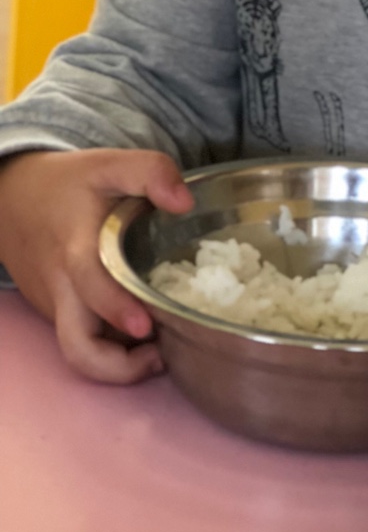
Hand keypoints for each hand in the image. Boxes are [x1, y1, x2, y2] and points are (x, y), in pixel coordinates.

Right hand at [0, 148, 192, 383]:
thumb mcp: (111, 164)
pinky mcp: (56, 313)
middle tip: (160, 353)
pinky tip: (141, 328)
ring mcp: (56, 306)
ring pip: (79, 350)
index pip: (90, 288)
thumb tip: (185, 203)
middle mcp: (62, 288)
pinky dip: (109, 345)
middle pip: (77, 347)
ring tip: (158, 346)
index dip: (116, 310)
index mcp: (76, 250)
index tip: (145, 326)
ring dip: (117, 361)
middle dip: (116, 366)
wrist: (13, 198)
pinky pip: (80, 338)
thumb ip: (151, 172)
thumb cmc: (69, 183)